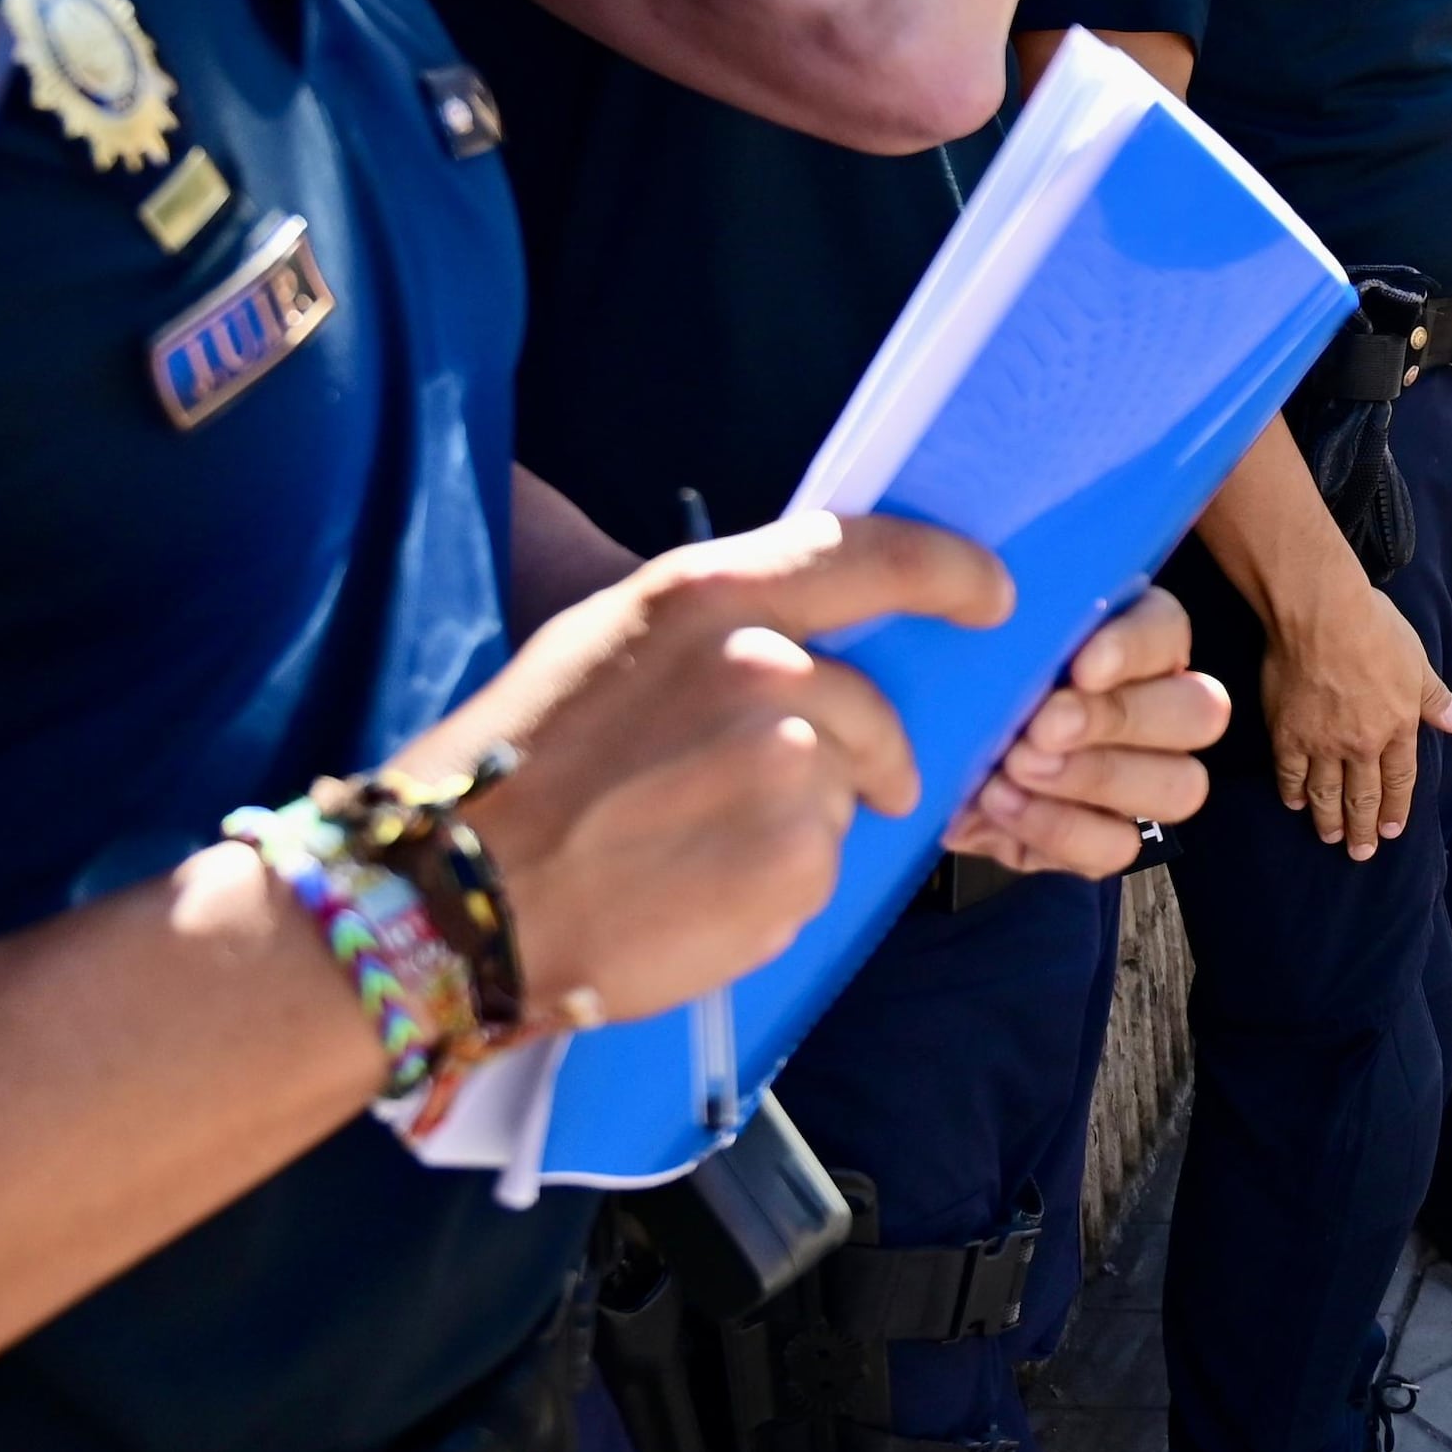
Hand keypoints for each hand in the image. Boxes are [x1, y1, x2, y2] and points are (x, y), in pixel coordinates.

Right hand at [414, 511, 1005, 1022]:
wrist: (462, 897)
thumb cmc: (514, 769)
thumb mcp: (605, 645)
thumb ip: (716, 629)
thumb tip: (808, 637)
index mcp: (706, 596)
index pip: (870, 555)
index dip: (948, 571)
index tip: (989, 594)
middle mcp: (763, 667)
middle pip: (867, 706)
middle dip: (852, 753)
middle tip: (765, 792)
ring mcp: (789, 766)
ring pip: (847, 789)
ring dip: (799, 820)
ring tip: (695, 843)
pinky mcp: (797, 860)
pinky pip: (824, 865)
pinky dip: (779, 884)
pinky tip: (699, 889)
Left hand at [946, 586, 1229, 875]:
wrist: (925, 767)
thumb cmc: (966, 691)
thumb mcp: (978, 656)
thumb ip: (1005, 641)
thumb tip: (998, 629)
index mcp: (1137, 645)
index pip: (1167, 632)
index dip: (1133, 649)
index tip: (1082, 666)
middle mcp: (1161, 711)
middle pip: (1199, 713)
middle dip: (1116, 719)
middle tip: (1042, 726)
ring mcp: (1147, 783)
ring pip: (1180, 786)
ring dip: (1096, 778)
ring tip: (1015, 769)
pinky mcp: (1111, 841)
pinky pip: (1117, 847)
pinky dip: (1058, 830)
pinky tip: (1002, 804)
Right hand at [1263, 573, 1451, 859]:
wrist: (1322, 615)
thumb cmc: (1374, 628)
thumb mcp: (1418, 661)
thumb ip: (1436, 699)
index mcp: (1398, 726)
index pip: (1400, 778)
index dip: (1396, 807)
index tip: (1392, 830)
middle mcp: (1362, 743)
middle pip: (1363, 796)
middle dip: (1364, 828)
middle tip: (1361, 853)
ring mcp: (1322, 743)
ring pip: (1327, 793)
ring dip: (1330, 819)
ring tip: (1331, 838)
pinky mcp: (1287, 734)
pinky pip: (1290, 773)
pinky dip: (1293, 792)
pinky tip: (1294, 804)